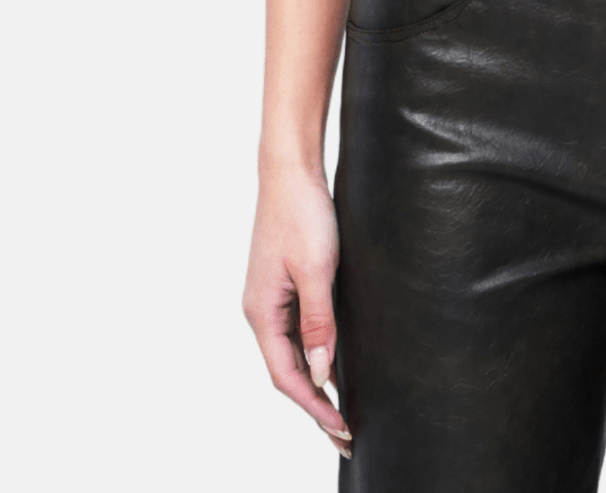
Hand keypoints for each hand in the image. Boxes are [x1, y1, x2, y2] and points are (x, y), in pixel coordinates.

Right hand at [243, 163, 352, 458]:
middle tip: (345, 434)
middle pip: (286, 371)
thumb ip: (319, 323)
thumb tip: (320, 374)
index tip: (342, 429)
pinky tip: (332, 364)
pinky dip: (313, 354)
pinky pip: (295, 332)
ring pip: (290, 353)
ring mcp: (269, 298)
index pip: (286, 377)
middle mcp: (260, 311)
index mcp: (261, 313)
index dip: (314, 407)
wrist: (291, 169)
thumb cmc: (302, 213)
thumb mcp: (317, 270)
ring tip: (341, 410)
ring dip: (314, 382)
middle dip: (315, 405)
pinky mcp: (282, 284)